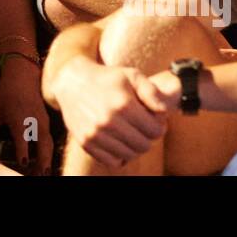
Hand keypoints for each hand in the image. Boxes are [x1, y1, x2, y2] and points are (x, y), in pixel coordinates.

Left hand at [0, 58, 53, 173]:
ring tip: (43, 173)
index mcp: (20, 122)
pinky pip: (49, 139)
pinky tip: (43, 159)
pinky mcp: (46, 121)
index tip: (22, 165)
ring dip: (47, 159)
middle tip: (40, 176)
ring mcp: (43, 122)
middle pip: (43, 148)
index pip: (24, 144)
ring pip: (48, 145)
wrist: (22, 75)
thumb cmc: (7, 92)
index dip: (23, 156)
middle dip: (42, 164)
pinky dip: (47, 150)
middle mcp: (34, 124)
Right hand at [52, 58, 171, 169]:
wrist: (72, 82)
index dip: (159, 126)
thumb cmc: (107, 78)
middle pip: (144, 146)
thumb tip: (164, 112)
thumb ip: (152, 92)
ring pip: (129, 155)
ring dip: (134, 147)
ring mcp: (95, 134)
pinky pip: (112, 161)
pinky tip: (119, 141)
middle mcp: (108, 122)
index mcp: (123, 104)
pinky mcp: (86, 143)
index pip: (155, 131)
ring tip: (132, 132)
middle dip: (148, 137)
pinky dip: (119, 155)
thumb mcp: (131, 75)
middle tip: (144, 126)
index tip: (154, 119)